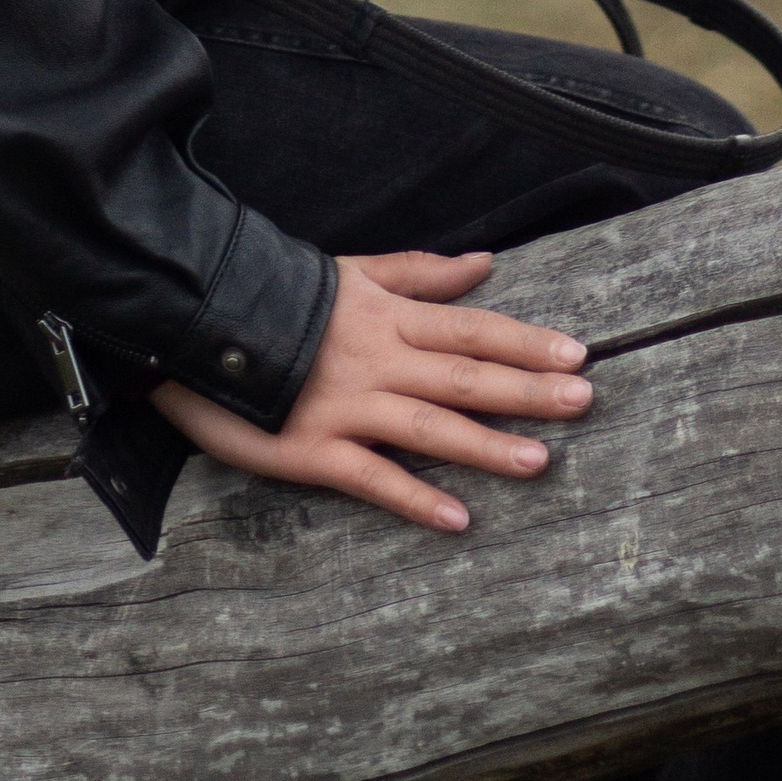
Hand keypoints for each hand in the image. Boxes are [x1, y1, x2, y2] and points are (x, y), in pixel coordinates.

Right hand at [150, 250, 590, 530]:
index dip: (524, 341)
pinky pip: (371, 476)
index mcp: (386, 316)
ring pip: (427, 426)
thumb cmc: (280, 298)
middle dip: (525, 388)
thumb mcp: (351, 273)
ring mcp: (346, 407)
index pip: (469, 328)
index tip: (577, 353)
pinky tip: (457, 519)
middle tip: (584, 400)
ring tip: (539, 462)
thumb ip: (418, 273)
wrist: (197, 323)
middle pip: (462, 375)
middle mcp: (376, 360)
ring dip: (485, 444)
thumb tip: (484, 262)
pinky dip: (414, 497)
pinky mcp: (312, 450)